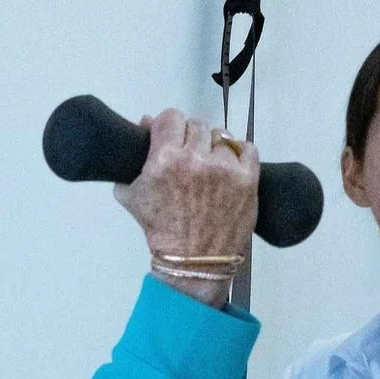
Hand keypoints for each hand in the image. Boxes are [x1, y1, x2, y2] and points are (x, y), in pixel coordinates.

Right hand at [115, 110, 257, 263]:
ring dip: (215, 149)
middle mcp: (196, 159)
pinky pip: (247, 148)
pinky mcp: (248, 179)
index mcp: (166, 159)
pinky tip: (231, 167)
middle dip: (192, 139)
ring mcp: (225, 168)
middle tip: (190, 158)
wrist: (193, 261)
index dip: (170, 127)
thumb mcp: (131, 194)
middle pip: (197, 125)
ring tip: (211, 169)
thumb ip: (133, 157)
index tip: (172, 138)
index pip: (171, 117)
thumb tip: (146, 122)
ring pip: (221, 138)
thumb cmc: (160, 229)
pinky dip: (239, 154)